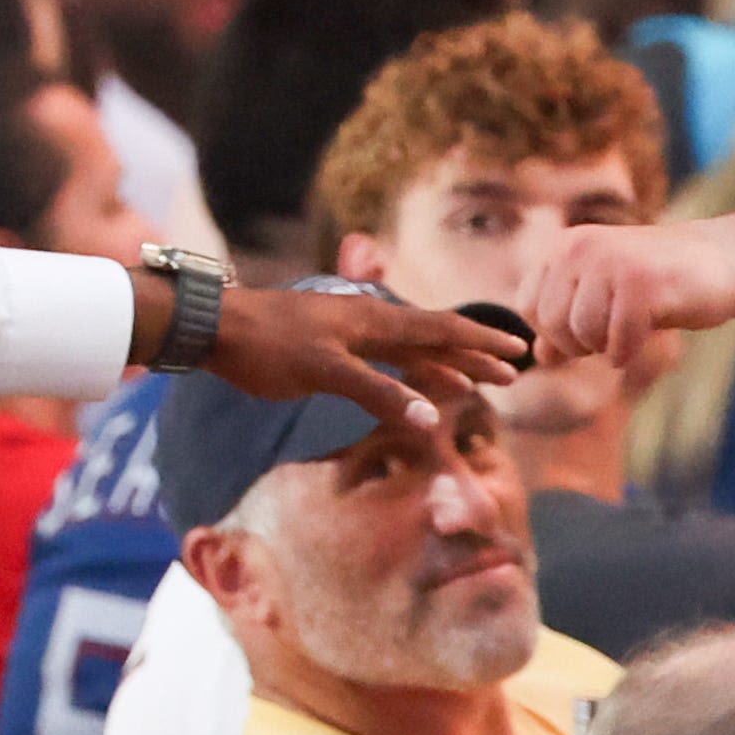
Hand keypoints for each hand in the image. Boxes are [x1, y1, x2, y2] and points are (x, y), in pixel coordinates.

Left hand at [192, 282, 524, 432]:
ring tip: (478, 384)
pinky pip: (386, 358)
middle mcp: (369, 320)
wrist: (216, 328)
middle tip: (513, 374)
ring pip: (411, 348)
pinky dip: (410, 372)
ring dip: (446, 365)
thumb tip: (432, 415)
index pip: (441, 328)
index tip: (518, 351)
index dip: (481, 341)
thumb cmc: (267, 346)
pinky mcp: (331, 345)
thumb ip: (377, 393)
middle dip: (474, 356)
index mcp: (374, 320)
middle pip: (434, 337)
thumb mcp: (324, 372)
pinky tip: (418, 385)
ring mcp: (350, 331)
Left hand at [517, 222, 734, 362]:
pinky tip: (645, 338)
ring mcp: (611, 262)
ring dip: (606, 347)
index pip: (527, 306)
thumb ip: (566, 325)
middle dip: (579, 345)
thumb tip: (537, 357)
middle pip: (551, 323)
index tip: (586, 332)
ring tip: (629, 331)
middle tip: (612, 335)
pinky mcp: (642, 283)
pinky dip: (629, 351)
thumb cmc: (659, 284)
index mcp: (565, 247)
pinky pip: (617, 340)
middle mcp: (581, 248)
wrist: (722, 261)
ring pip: (582, 333)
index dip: (553, 333)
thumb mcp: (603, 300)